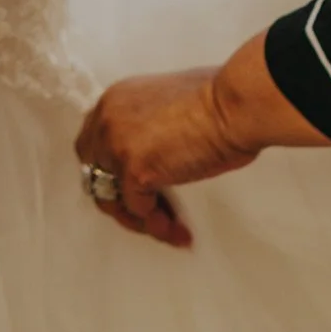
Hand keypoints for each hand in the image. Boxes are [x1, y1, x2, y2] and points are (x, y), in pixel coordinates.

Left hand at [75, 34, 330, 247]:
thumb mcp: (169, 106)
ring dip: (140, 219)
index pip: (95, 145)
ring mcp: (116, 145)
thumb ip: (151, 127)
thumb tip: (156, 156)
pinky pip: (138, 208)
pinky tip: (177, 230)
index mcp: (115, 101)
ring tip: (168, 230)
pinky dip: (157, 223)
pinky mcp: (134, 169)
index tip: (136, 188)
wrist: (235, 105)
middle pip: (95, 173)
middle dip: (119, 199)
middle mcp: (107, 120)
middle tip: (149, 214)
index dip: (114, 172)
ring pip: (112, 198)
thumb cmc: (220, 101)